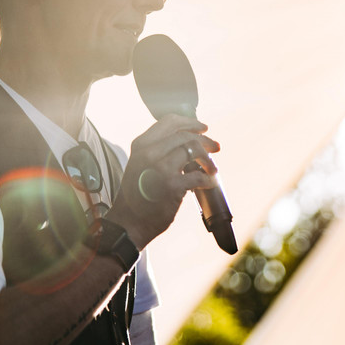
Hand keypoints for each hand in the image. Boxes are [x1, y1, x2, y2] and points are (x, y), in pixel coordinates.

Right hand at [108, 114, 219, 249]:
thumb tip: (188, 144)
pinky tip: (209, 183)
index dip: (190, 123)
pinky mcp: (172, 186)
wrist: (129, 223)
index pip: (169, 121)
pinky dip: (208, 179)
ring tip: (213, 169)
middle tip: (216, 148)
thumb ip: (157, 151)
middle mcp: (149, 152)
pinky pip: (199, 176)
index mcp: (141, 145)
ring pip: (194, 150)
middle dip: (206, 141)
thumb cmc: (137, 196)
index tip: (203, 128)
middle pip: (186, 135)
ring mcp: (160, 168)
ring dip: (208, 160)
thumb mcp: (140, 165)